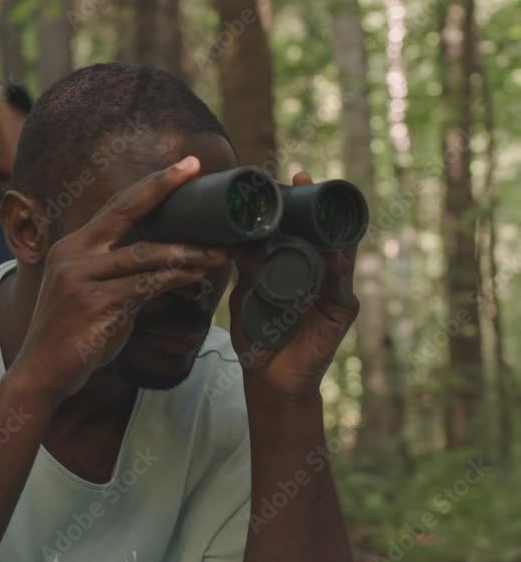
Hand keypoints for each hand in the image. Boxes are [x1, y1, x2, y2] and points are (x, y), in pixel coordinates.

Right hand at [13, 156, 228, 399]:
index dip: (152, 185)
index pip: (117, 207)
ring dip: (186, 252)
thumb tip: (166, 268)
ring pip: (145, 255)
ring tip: (217, 252)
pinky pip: (145, 286)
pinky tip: (196, 279)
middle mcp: (73, 255)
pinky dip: (174, 281)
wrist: (41, 373)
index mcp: (73, 247)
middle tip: (197, 171)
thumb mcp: (94, 296)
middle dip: (163, 188)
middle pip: (126, 212)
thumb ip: (123, 276)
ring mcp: (81, 278)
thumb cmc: (74, 337)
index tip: (184, 166)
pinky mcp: (93, 304)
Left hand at [227, 170, 359, 396]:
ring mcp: (334, 290)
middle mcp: (320, 272)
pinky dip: (338, 270)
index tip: (293, 176)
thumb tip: (229, 239)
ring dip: (331, 230)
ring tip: (322, 206)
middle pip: (325, 231)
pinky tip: (334, 256)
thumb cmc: (259, 333)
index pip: (305, 226)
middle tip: (304, 178)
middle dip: (318, 204)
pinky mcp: (341, 312)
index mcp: (300, 265)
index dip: (302, 201)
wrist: (268, 376)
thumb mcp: (247, 294)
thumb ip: (244, 268)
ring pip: (339, 253)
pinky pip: (342, 287)